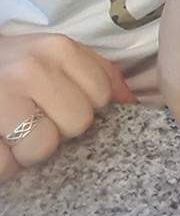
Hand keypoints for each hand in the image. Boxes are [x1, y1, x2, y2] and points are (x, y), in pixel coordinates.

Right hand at [0, 34, 135, 180]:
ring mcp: (2, 99)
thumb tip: (130, 101)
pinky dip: (2, 164)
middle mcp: (31, 69)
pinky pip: (5, 167)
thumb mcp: (53, 54)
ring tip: (11, 131)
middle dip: (57, 129)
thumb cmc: (12, 65)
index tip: (60, 102)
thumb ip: (95, 71)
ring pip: (42, 149)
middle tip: (33, 118)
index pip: (101, 96)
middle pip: (77, 124)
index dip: (85, 106)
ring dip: (26, 150)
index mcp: (57, 48)